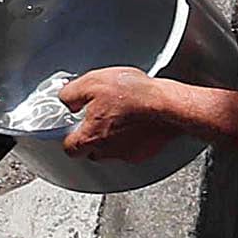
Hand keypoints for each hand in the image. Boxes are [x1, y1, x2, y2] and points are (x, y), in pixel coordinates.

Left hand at [57, 67, 191, 160]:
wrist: (170, 104)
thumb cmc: (134, 95)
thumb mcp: (92, 83)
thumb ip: (71, 94)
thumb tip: (67, 101)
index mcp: (91, 137)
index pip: (70, 149)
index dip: (69, 138)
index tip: (72, 128)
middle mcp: (109, 151)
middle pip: (92, 152)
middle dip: (92, 138)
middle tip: (97, 120)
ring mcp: (129, 153)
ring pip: (112, 151)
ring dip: (112, 138)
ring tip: (119, 118)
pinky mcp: (147, 152)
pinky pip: (133, 148)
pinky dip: (132, 138)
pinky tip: (136, 122)